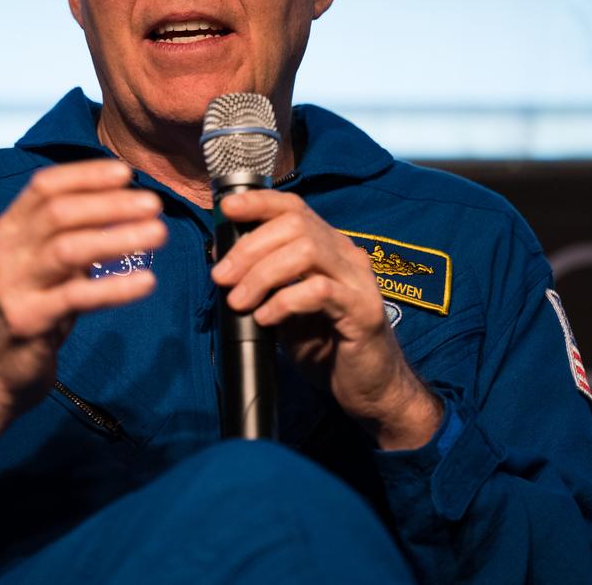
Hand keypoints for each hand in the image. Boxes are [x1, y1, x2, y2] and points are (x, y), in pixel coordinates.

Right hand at [0, 159, 164, 463]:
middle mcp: (6, 251)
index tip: (127, 172)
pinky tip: (147, 282)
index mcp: (9, 228)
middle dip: (110, 203)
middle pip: (59, 212)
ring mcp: (13, 286)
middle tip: (154, 204)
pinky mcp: (28, 321)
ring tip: (159, 234)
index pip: (45, 186)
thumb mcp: (45, 262)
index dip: (86, 175)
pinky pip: (77, 297)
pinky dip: (116, 287)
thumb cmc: (35, 305)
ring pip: (68, 249)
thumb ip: (71, 232)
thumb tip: (126, 199)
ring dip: (118, 238)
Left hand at [210, 190, 441, 449]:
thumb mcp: (287, 309)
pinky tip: (266, 318)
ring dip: (263, 273)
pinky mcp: (364, 310)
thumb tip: (223, 264)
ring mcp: (358, 280)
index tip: (226, 209)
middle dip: (250, 247)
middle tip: (222, 277)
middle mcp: (346, 255)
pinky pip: (319, 290)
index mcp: (328, 248)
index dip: (259, 202)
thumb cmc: (326, 347)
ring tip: (239, 301)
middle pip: (295, 225)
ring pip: (307, 252)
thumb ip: (266, 283)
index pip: (295, 208)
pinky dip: (284, 300)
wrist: (370, 389)